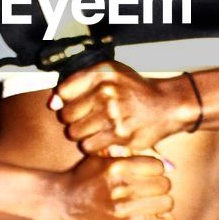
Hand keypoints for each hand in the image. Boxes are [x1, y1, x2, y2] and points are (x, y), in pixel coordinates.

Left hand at [52, 61, 189, 152]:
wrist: (165, 105)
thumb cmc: (133, 91)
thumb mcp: (109, 74)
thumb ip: (78, 84)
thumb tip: (52, 104)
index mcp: (101, 73)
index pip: (63, 91)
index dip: (66, 101)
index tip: (77, 104)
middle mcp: (106, 91)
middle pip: (67, 115)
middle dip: (73, 119)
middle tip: (88, 119)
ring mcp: (113, 113)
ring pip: (75, 132)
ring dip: (82, 134)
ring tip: (96, 128)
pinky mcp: (119, 134)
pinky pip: (88, 146)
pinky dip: (92, 145)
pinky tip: (103, 138)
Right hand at [54, 152, 173, 219]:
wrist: (58, 203)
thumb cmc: (81, 179)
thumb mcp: (101, 160)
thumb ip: (128, 159)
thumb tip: (164, 165)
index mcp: (116, 166)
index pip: (158, 166)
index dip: (158, 171)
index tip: (154, 176)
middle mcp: (120, 187)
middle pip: (164, 185)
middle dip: (162, 188)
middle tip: (156, 192)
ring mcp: (121, 210)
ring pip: (165, 205)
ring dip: (164, 205)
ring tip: (158, 206)